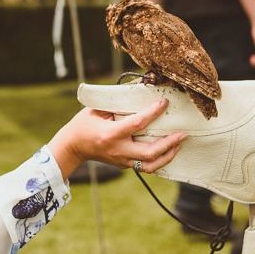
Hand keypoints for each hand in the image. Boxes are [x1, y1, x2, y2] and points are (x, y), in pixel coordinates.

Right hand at [47, 99, 185, 178]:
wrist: (72, 147)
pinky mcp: (125, 166)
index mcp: (110, 134)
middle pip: (149, 153)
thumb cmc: (84, 124)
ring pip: (150, 165)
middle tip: (182, 133)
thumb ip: (118, 102)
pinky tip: (170, 150)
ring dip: (168, 155)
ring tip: (179, 144)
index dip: (153, 112)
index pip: (137, 124)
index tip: (164, 102)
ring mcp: (122, 161)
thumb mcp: (97, 109)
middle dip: (169, 144)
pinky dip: (159, 159)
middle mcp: (118, 150)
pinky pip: (146, 166)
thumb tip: (140, 87)